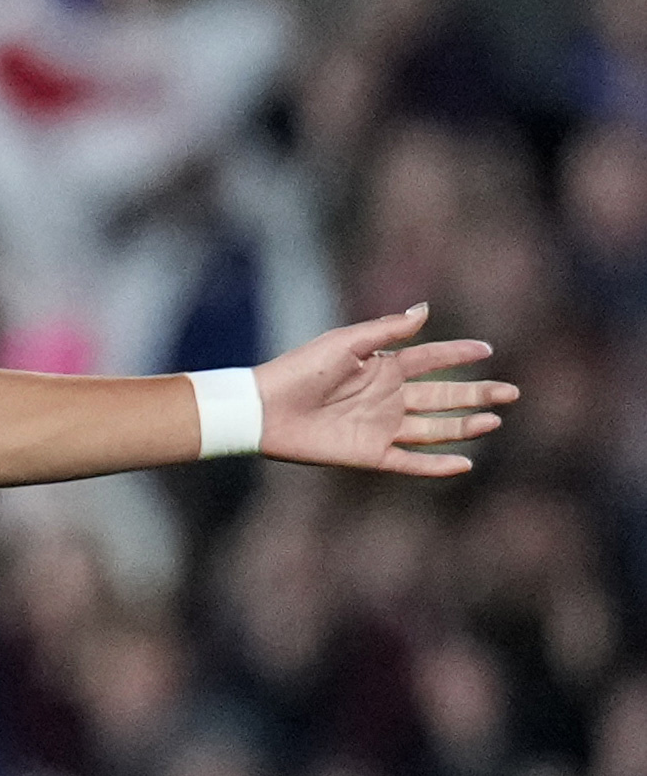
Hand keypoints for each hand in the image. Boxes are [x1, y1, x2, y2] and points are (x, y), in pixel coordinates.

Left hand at [254, 304, 514, 478]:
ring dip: (464, 426)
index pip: (431, 359)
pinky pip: (409, 462)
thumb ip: (387, 330)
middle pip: (443, 396)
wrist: (264, 410)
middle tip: (511, 393)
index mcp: (382, 367)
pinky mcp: (369, 454)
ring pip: (434, 429)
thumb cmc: (300, 370)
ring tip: (495, 421)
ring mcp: (380, 427)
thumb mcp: (346, 344)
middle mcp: (387, 397)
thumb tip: (426, 309)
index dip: (457, 354)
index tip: (487, 350)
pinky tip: (464, 463)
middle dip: (476, 394)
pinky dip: (436, 465)